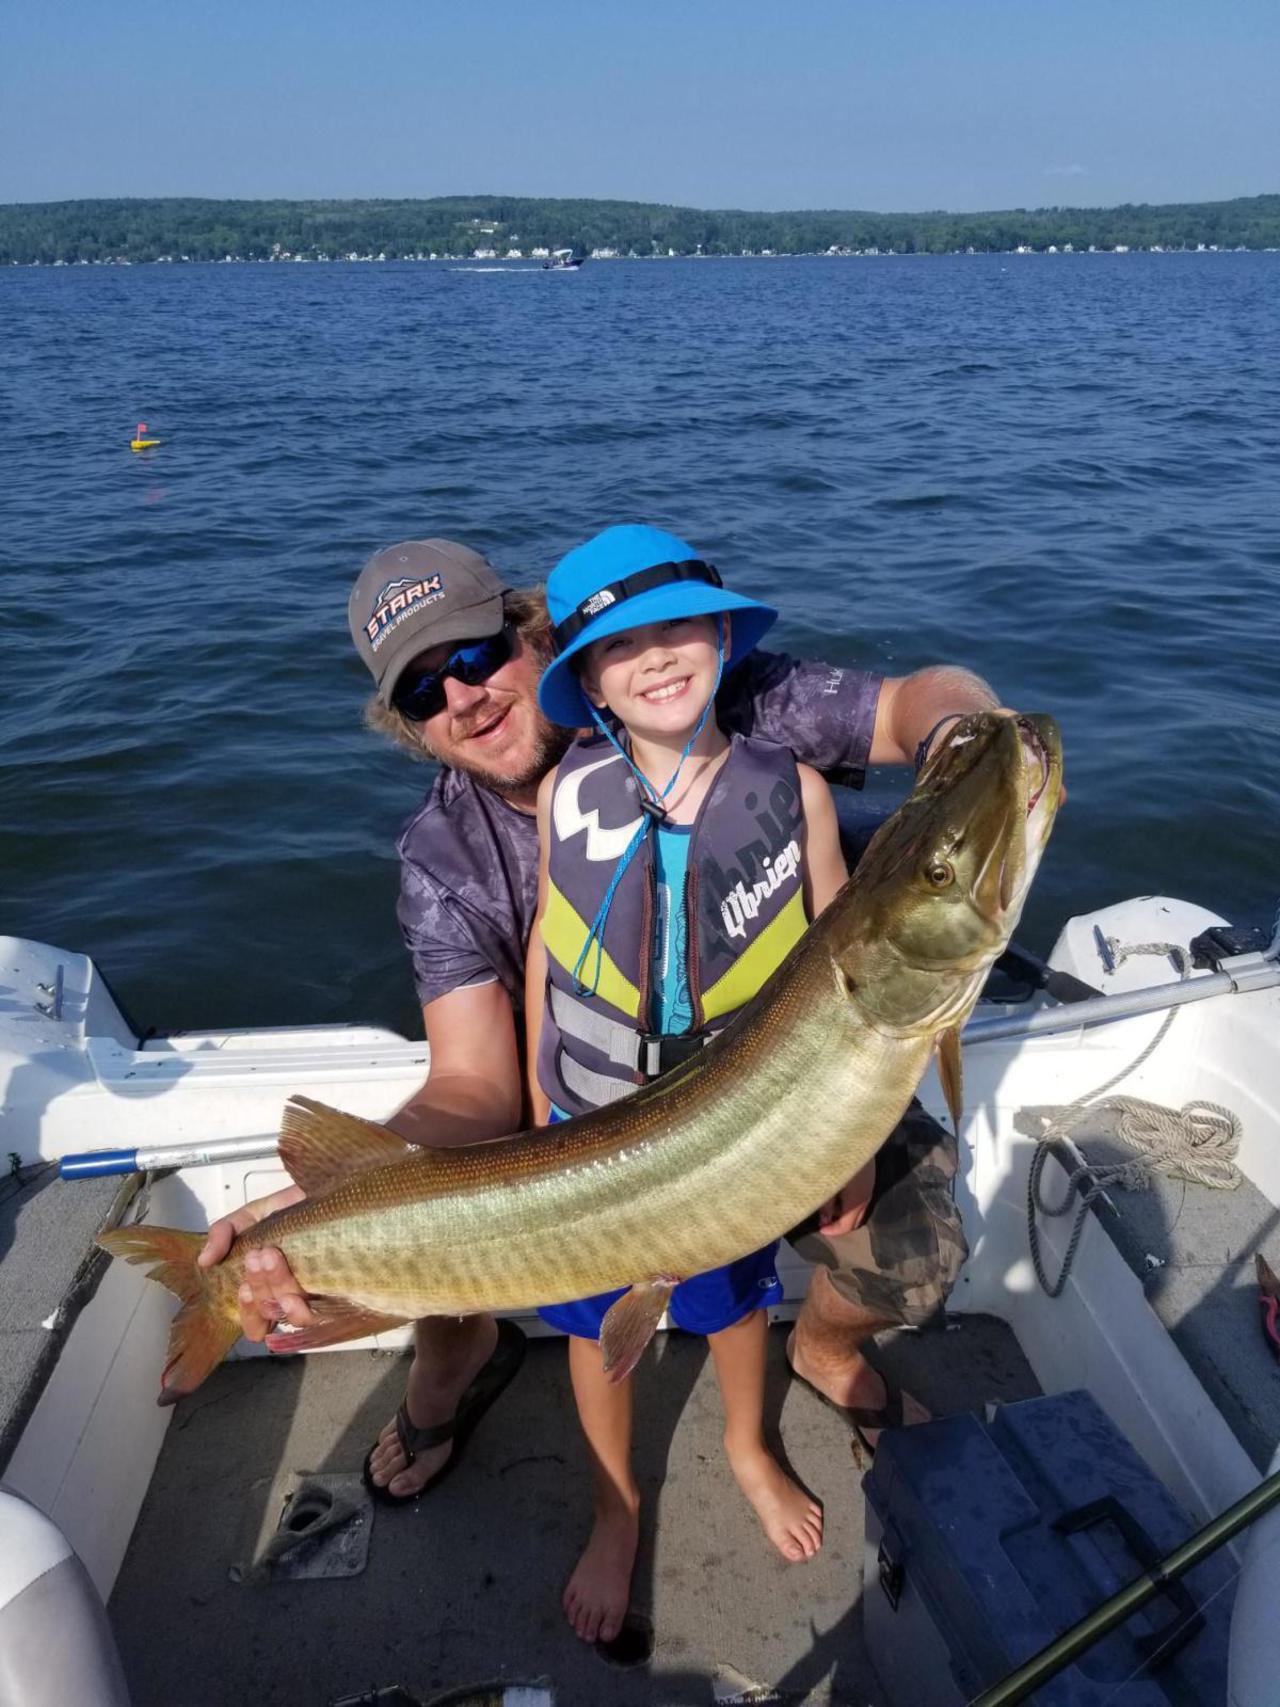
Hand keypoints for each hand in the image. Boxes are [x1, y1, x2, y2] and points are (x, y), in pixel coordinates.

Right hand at [196, 1184, 314, 1341]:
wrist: (328, 1190)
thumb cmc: (291, 1209)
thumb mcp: (250, 1217)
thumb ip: (223, 1233)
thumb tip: (204, 1260)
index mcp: (268, 1288)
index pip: (255, 1323)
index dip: (247, 1312)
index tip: (241, 1284)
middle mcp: (291, 1297)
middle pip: (268, 1316)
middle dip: (259, 1286)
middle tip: (259, 1253)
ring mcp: (314, 1295)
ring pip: (290, 1315)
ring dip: (277, 1287)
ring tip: (274, 1256)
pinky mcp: (338, 1291)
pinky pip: (320, 1313)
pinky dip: (303, 1306)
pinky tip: (297, 1289)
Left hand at [818, 1158, 876, 1238]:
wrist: (857, 1133)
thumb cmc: (837, 1158)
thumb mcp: (828, 1182)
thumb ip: (826, 1203)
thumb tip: (825, 1219)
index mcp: (857, 1200)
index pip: (847, 1225)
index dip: (833, 1231)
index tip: (819, 1228)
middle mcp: (867, 1196)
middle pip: (855, 1221)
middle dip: (839, 1225)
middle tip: (823, 1221)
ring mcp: (870, 1186)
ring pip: (859, 1209)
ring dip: (844, 1213)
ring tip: (827, 1208)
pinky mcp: (869, 1177)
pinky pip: (860, 1199)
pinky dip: (848, 1203)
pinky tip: (836, 1195)